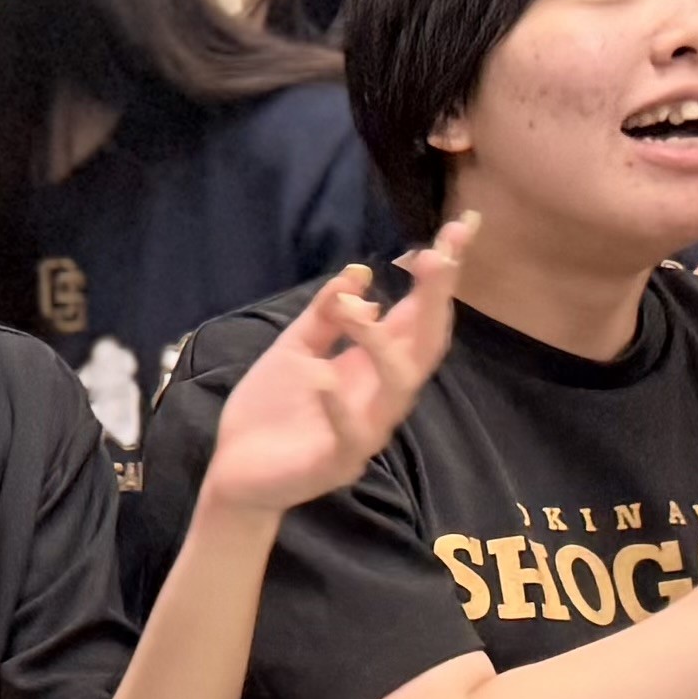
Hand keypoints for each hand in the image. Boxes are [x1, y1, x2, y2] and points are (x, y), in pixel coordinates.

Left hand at [191, 221, 474, 515]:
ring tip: (356, 311)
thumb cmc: (271, 410)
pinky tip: (324, 379)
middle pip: (425, 343)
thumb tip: (357, 272)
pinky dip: (340, 406)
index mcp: (373, 362)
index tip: (461, 227)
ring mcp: (366, 430)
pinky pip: (352, 435)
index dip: (442, 274)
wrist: (236, 472)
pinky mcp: (338, 462)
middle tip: (436, 255)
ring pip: (397, 386)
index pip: (418, 312)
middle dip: (435, 299)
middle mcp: (381, 393)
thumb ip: (324, 314)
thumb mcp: (293, 350)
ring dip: (380, 345)